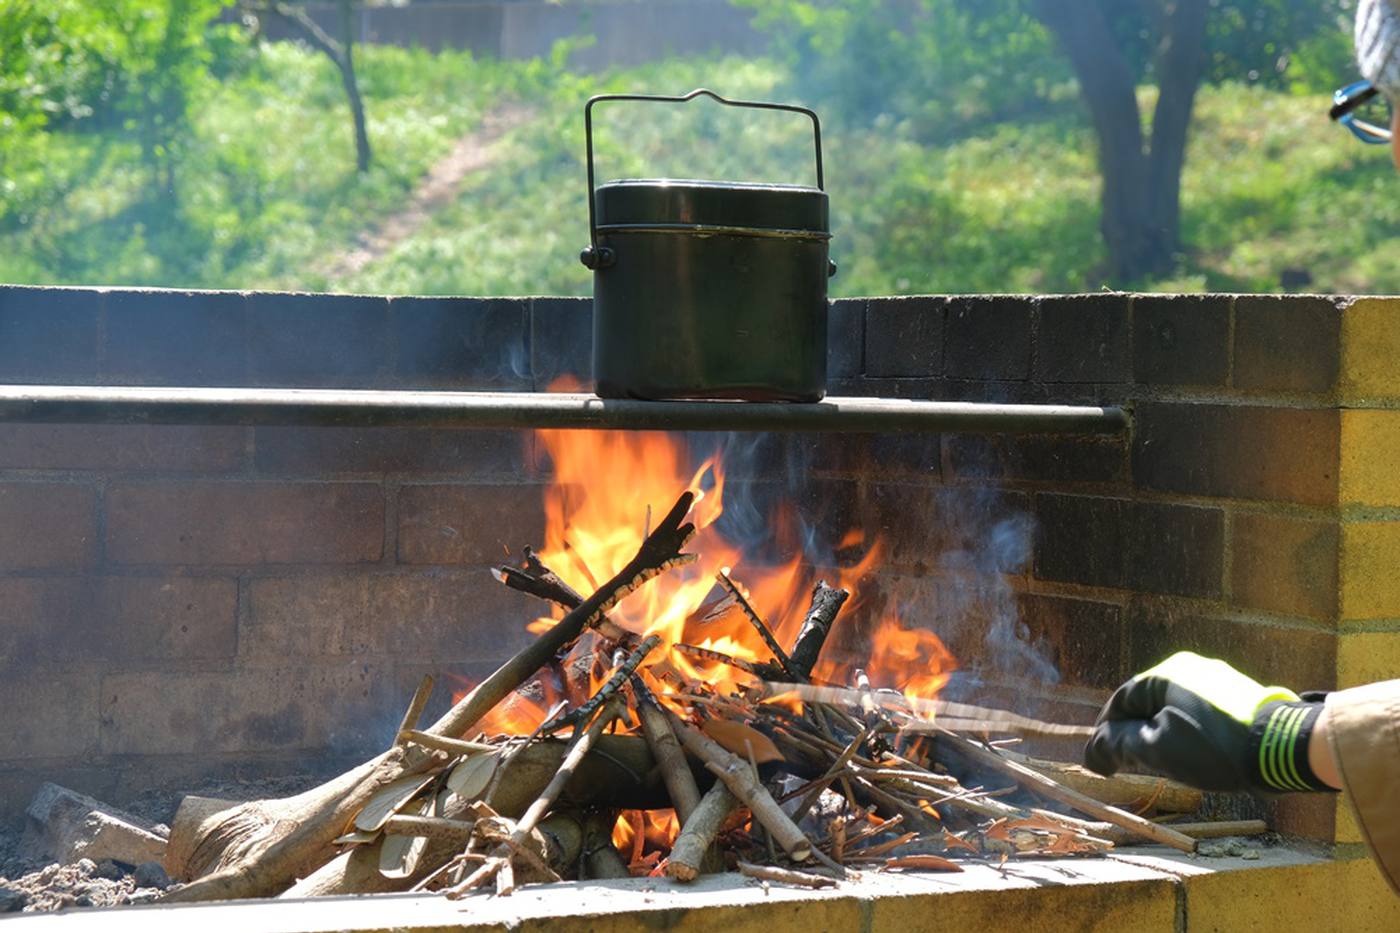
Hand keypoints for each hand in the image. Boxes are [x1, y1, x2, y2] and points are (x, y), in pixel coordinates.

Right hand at [1084, 651, 1329, 792]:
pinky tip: (1197, 753)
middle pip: (1148, 703)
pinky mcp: (1240, 695)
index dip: (1107, 730)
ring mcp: (1218, 679)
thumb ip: (1119, 746)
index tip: (1104, 757)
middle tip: (1132, 763)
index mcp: (1165, 674)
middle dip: (1136, 732)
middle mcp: (1190, 668)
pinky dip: (1188, 731)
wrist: (1284, 748)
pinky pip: (1200, 712)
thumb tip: (1091, 752)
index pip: (1121, 701)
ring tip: (1165, 762)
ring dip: (1162, 732)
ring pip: (1174, 708)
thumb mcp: (1158, 750)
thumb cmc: (1214, 747)